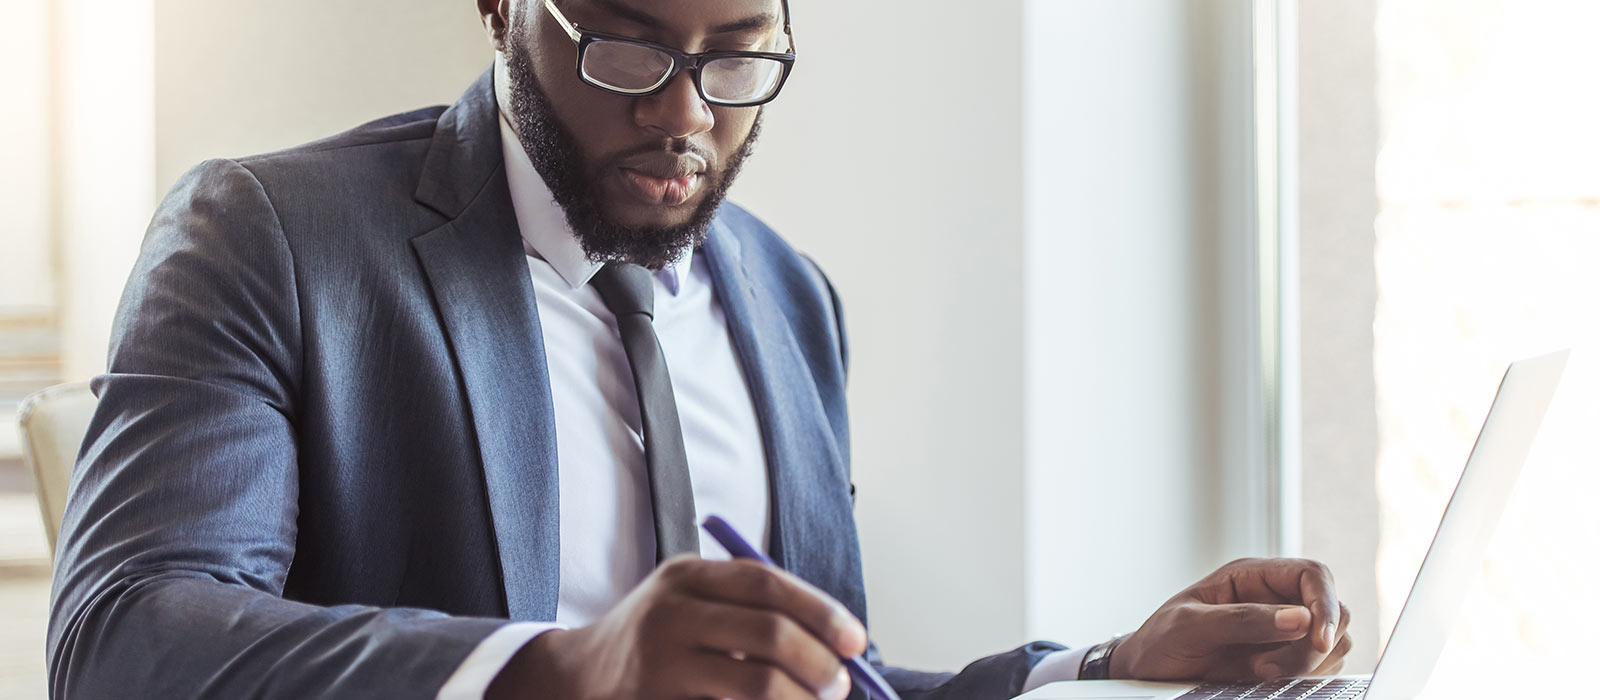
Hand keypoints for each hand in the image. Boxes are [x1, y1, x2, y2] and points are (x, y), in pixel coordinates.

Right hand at [489, 555, 867, 699]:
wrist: (579, 676)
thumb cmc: (657, 637)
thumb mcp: (691, 602)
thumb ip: (750, 609)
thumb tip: (836, 640)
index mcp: (686, 576)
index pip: (767, 584)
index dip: (820, 612)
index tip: (855, 639)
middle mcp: (671, 612)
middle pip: (769, 633)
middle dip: (819, 662)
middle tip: (841, 684)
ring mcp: (662, 662)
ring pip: (756, 683)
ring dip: (801, 699)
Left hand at [1110, 558, 1351, 681]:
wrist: (1148, 672)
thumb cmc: (1161, 641)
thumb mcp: (1189, 626)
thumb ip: (1242, 619)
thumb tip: (1299, 619)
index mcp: (1251, 577)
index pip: (1312, 575)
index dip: (1324, 604)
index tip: (1317, 639)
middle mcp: (1273, 599)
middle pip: (1332, 610)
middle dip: (1315, 643)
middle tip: (1271, 669)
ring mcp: (1282, 631)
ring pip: (1332, 642)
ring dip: (1309, 664)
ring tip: (1259, 674)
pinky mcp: (1285, 659)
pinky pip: (1320, 667)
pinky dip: (1306, 677)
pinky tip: (1267, 680)